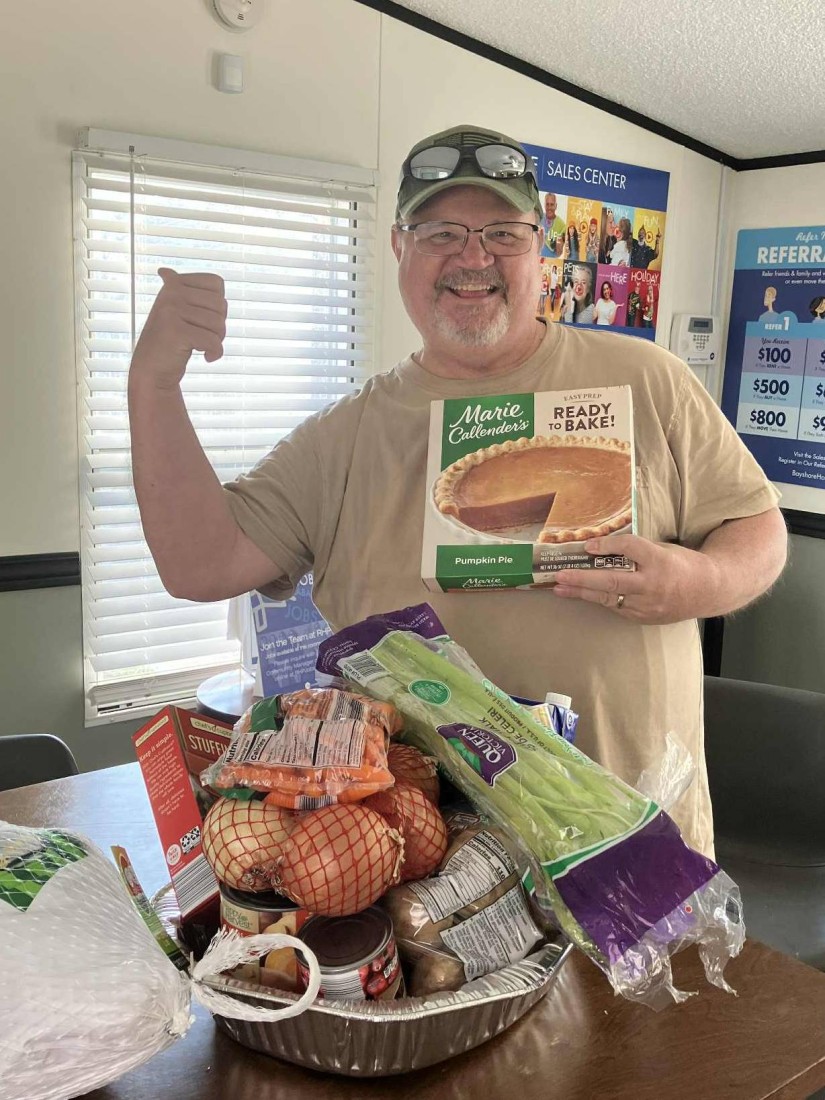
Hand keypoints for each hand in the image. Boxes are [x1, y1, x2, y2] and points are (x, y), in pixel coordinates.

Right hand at [130, 268, 226, 388]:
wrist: (150, 371)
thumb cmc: (167, 343)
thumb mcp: (173, 312)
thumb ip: (180, 292)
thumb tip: (165, 271)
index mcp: (174, 285)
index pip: (217, 283)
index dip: (218, 305)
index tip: (203, 319)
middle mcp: (171, 293)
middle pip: (221, 304)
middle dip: (219, 325)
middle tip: (203, 337)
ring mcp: (171, 310)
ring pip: (218, 323)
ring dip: (216, 340)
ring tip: (200, 346)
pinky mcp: (175, 331)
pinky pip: (213, 341)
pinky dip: (215, 353)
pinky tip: (206, 357)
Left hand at [551, 533, 719, 624]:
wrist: (708, 590)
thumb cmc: (682, 564)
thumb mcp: (662, 548)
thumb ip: (635, 549)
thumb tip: (601, 547)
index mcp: (660, 560)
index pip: (629, 549)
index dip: (607, 546)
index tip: (588, 546)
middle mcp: (653, 584)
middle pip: (612, 580)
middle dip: (582, 578)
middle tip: (559, 575)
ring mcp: (648, 604)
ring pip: (609, 598)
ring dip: (581, 593)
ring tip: (559, 588)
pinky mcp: (644, 617)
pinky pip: (617, 606)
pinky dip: (599, 599)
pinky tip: (582, 594)